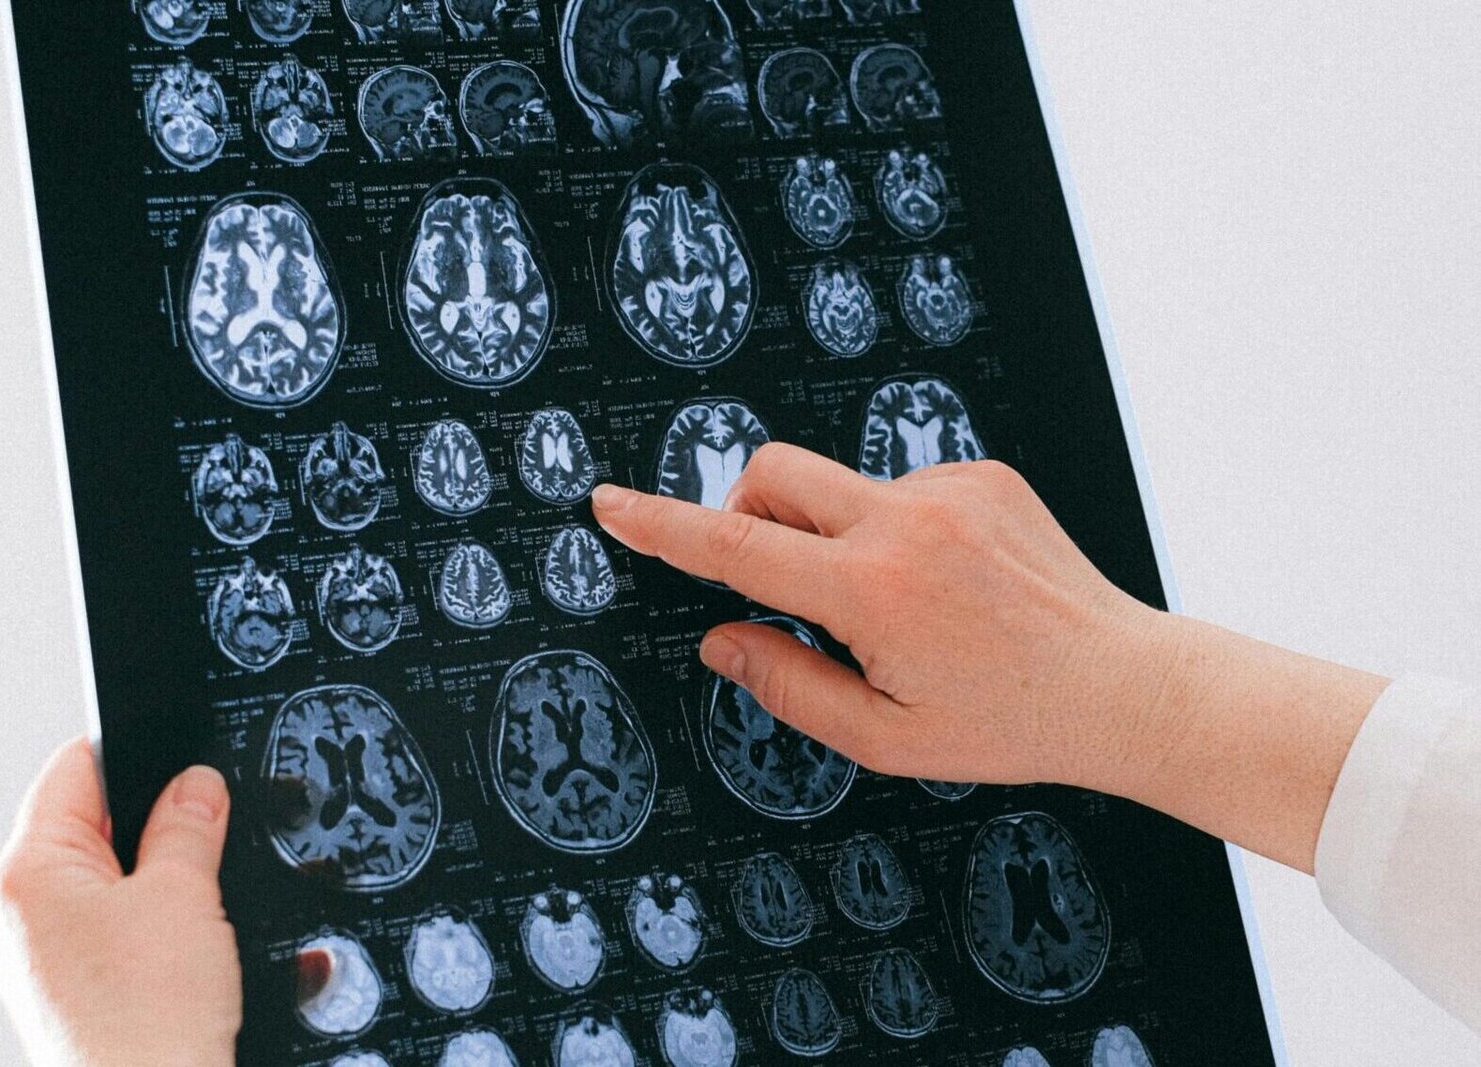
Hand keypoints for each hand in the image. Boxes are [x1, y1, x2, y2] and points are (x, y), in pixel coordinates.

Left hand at [0, 738, 240, 1065]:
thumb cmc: (147, 1022)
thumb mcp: (185, 893)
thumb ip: (189, 824)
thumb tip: (195, 784)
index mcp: (26, 873)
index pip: (74, 770)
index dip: (136, 753)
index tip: (181, 756)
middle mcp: (16, 915)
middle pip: (88, 827)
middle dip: (152, 825)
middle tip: (204, 836)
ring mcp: (36, 960)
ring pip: (103, 883)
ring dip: (154, 880)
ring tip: (195, 903)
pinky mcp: (65, 995)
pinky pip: (107, 933)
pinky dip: (148, 927)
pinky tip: (185, 946)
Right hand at [592, 444, 1386, 871]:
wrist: (1123, 685)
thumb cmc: (1007, 723)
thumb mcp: (883, 738)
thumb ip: (786, 685)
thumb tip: (721, 639)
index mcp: (873, 594)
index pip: (737, 550)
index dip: (663, 526)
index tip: (613, 502)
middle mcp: (907, 524)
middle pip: (773, 472)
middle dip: (747, 509)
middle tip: (777, 576)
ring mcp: (951, 489)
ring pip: (841, 487)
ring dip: (837, 534)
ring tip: (903, 605)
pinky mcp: (984, 475)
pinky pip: (901, 488)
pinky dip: (896, 529)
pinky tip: (947, 585)